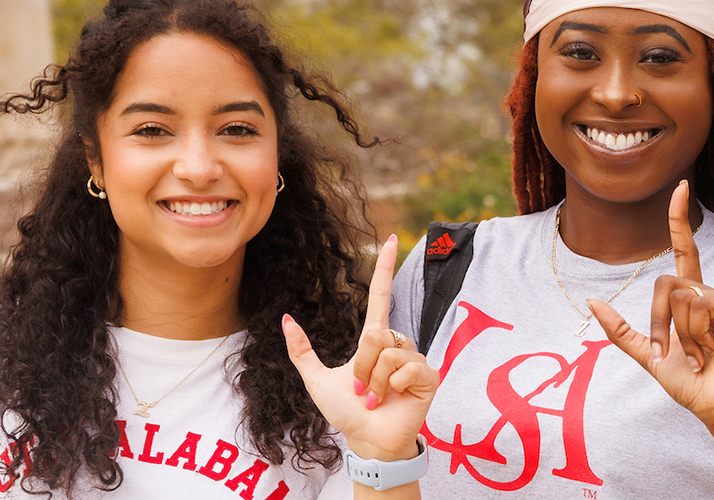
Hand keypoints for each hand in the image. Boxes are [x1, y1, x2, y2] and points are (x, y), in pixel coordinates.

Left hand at [284, 234, 438, 460]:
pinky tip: (392, 399)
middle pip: (376, 334)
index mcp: (375, 341)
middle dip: (361, 365)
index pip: (381, 297)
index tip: (389, 240)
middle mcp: (397, 345)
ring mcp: (415, 360)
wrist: (368, 441)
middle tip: (360, 390)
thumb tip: (286, 318)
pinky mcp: (428, 376)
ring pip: (388, 352)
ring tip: (374, 398)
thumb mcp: (316, 379)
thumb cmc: (346, 413)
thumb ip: (302, 351)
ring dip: (373, 380)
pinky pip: (406, 367)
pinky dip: (392, 385)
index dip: (384, 269)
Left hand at [591, 180, 713, 423]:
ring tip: (699, 354)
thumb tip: (591, 303)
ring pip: (679, 294)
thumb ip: (620, 330)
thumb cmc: (689, 382)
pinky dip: (694, 332)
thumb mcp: (647, 355)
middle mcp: (709, 291)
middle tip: (671, 351)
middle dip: (658, 322)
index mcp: (691, 298)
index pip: (684, 250)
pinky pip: (697, 303)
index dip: (679, 220)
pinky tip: (710, 351)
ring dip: (678, 333)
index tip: (681, 187)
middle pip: (665, 282)